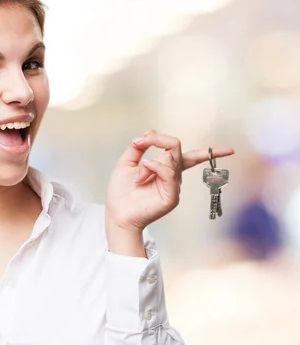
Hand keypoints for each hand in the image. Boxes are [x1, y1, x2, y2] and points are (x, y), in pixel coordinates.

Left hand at [105, 130, 234, 231]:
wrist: (116, 213)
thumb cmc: (120, 193)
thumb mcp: (126, 164)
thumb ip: (138, 147)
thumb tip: (151, 130)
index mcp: (165, 169)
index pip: (192, 157)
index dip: (210, 152)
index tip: (229, 149)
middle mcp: (173, 177)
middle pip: (177, 149)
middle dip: (159, 140)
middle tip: (140, 143)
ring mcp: (173, 187)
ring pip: (171, 159)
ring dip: (149, 162)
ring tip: (137, 177)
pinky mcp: (171, 197)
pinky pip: (169, 173)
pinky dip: (155, 166)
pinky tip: (143, 171)